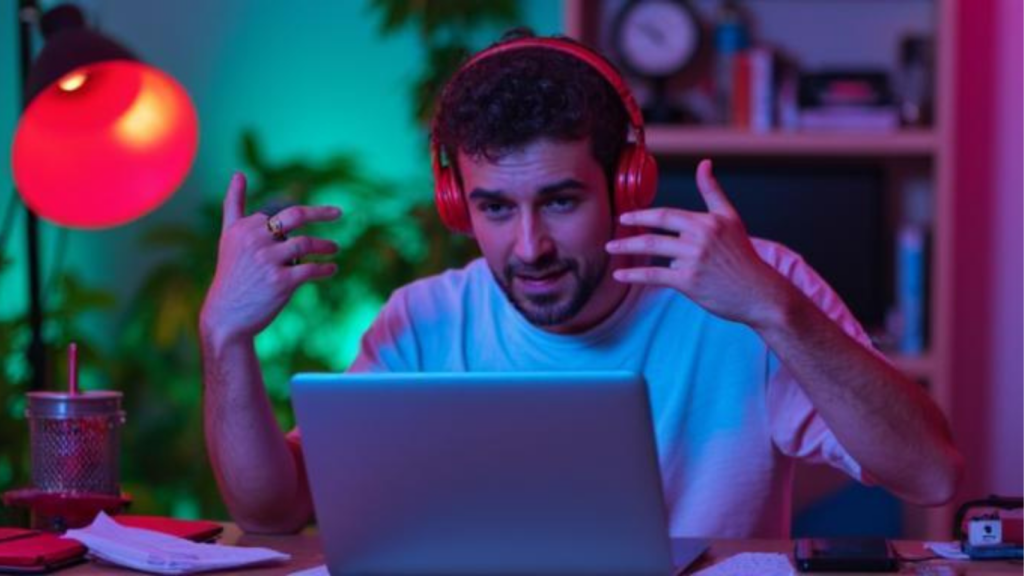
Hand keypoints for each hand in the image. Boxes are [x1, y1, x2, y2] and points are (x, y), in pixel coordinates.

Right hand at [200, 172, 340, 345]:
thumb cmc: (232, 274)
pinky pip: (311, 269)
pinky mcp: (281, 281)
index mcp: (244, 227)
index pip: (280, 213)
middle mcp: (255, 240)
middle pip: (296, 216)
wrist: (226, 316)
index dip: (300, 216)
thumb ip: (234, 204)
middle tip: (339, 213)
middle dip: (321, 212)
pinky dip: (325, 268)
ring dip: (325, 245)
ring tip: (335, 248)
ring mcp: (268, 260)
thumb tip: (239, 172)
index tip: (321, 212)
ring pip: (306, 243)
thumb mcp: (229, 236)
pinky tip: (332, 269)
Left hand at [605, 159, 790, 327]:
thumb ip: (712, 191)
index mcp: (707, 221)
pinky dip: (634, 276)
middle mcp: (700, 237)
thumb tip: (704, 163)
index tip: (625, 217)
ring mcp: (694, 259)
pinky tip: (619, 276)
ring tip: (610, 250)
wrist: (759, 292)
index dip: (642, 215)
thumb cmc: (743, 256)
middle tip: (610, 238)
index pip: (667, 215)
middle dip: (629, 232)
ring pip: (652, 250)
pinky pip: (654, 275)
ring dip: (626, 250)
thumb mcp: (731, 219)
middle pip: (655, 231)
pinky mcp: (689, 282)